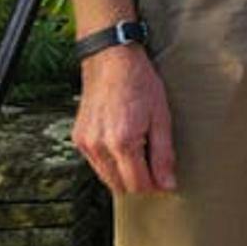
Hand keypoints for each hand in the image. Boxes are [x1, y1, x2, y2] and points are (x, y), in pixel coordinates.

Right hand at [73, 44, 177, 193]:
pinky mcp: (78, 138)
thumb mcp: (161, 117)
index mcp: (122, 142)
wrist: (111, 59)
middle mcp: (99, 146)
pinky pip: (96, 163)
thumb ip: (163, 155)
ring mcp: (85, 143)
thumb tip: (167, 185)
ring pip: (106, 178)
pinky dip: (110, 162)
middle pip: (120, 186)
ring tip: (140, 151)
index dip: (155, 186)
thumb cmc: (140, 83)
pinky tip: (123, 144)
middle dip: (139, 182)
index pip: (138, 184)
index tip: (166, 179)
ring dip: (123, 174)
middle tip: (155, 166)